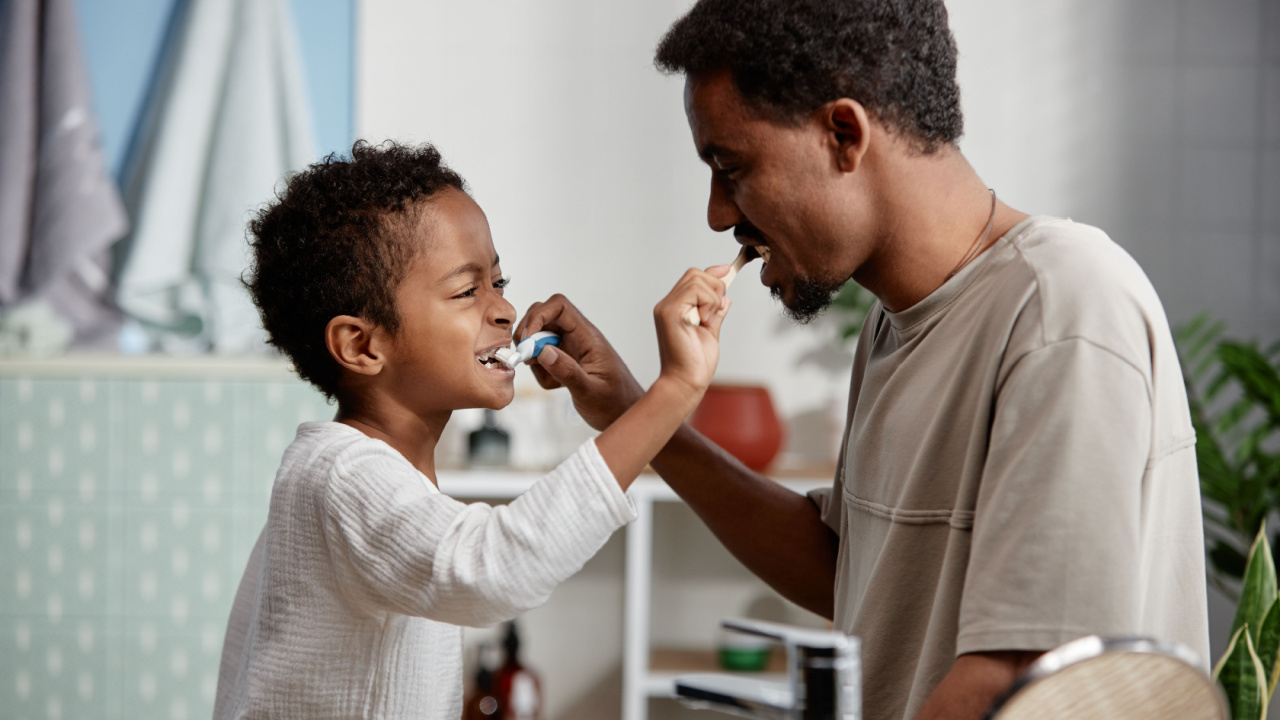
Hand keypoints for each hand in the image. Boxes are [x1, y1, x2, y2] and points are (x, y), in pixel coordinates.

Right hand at [515, 294, 644, 430]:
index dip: (538, 316)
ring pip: (540, 339)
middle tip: (527, 359)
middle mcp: (578, 338)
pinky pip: (543, 357)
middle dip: (529, 336)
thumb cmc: (615, 403)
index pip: (559, 307)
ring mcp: (571, 348)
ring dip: (535, 358)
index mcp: (588, 337)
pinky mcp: (566, 360)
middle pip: (544, 317)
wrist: (623, 414)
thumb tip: (543, 351)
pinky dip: (541, 371)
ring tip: (552, 380)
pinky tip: (557, 385)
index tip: (527, 340)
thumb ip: (568, 371)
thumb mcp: (590, 392)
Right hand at [653, 266, 730, 399]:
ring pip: (696, 279)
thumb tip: (725, 298)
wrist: (686, 382)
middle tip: (716, 313)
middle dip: (715, 287)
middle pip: (695, 274)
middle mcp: (667, 304)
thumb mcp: (711, 332)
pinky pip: (695, 291)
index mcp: (675, 308)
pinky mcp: (670, 313)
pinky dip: (708, 303)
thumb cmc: (695, 364)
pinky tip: (705, 320)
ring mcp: (667, 308)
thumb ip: (716, 313)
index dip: (712, 272)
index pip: (693, 278)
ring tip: (708, 320)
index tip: (728, 270)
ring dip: (712, 298)